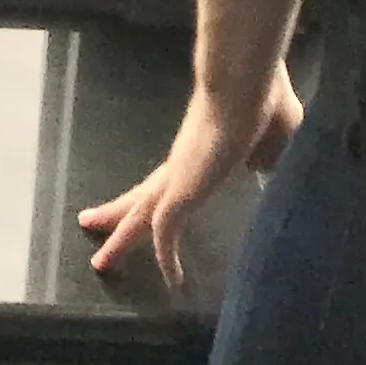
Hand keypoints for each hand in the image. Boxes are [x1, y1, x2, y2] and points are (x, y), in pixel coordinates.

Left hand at [80, 66, 301, 289]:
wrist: (245, 85)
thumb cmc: (262, 102)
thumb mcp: (275, 136)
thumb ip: (267, 154)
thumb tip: (261, 170)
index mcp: (199, 154)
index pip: (168, 180)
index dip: (157, 195)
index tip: (146, 207)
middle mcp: (181, 166)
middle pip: (140, 196)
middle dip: (116, 213)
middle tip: (90, 224)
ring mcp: (177, 177)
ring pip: (139, 214)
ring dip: (120, 239)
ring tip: (101, 263)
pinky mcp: (181, 190)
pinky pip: (166, 230)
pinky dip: (165, 255)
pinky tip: (171, 279)